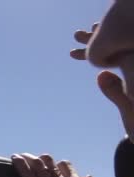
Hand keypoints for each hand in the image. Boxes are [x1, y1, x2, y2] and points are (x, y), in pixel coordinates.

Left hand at [11, 153, 103, 176]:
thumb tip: (88, 176)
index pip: (66, 166)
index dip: (58, 165)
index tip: (53, 166)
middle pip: (50, 163)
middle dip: (42, 159)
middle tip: (34, 159)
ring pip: (37, 165)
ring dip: (28, 158)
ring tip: (20, 156)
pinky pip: (26, 173)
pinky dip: (20, 163)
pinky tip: (14, 158)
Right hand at [71, 19, 133, 143]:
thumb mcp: (130, 112)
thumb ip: (118, 93)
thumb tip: (101, 73)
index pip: (123, 50)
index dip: (104, 40)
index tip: (87, 36)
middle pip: (120, 45)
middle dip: (98, 38)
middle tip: (78, 34)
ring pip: (115, 50)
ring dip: (96, 44)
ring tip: (78, 37)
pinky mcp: (129, 77)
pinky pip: (113, 60)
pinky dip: (99, 55)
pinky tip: (83, 54)